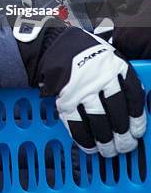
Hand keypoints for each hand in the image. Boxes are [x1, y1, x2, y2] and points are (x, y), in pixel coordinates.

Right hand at [36, 27, 145, 156]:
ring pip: (98, 120)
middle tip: (125, 145)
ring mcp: (82, 88)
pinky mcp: (64, 97)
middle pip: (116, 112)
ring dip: (104, 140)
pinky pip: (76, 123)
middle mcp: (100, 77)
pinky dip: (83, 138)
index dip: (137, 119)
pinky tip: (90, 146)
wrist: (55, 42)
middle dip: (122, 134)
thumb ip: (121, 77)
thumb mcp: (108, 56)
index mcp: (115, 65)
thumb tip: (133, 106)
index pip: (133, 97)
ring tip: (108, 150)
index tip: (137, 132)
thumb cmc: (85, 52)